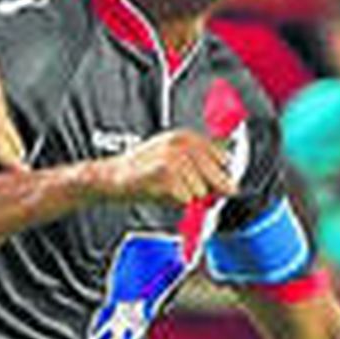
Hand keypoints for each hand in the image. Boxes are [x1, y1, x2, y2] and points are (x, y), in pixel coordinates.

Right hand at [94, 129, 238, 205]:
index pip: (223, 158)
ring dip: (187, 198)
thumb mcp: (173, 159)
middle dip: (209, 190)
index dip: (220, 175)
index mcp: (186, 136)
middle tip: (188, 193)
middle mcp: (182, 143)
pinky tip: (158, 193)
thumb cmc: (142, 171)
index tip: (219, 187)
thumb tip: (230, 186)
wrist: (109, 177)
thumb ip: (201, 167)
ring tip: (166, 190)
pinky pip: (185, 199)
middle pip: (217, 175)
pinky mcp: (166, 173)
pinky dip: (174, 202)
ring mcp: (174, 157)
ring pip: (201, 191)